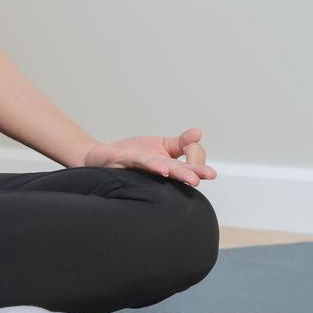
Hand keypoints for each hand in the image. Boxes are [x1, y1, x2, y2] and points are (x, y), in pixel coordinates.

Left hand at [79, 127, 216, 185]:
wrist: (101, 157)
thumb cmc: (133, 155)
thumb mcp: (161, 146)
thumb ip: (180, 142)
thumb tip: (199, 133)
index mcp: (171, 165)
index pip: (193, 156)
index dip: (195, 152)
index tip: (194, 144)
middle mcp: (161, 170)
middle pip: (182, 170)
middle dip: (196, 172)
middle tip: (210, 174)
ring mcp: (144, 168)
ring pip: (167, 170)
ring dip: (180, 174)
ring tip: (193, 179)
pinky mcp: (127, 162)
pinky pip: (143, 163)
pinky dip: (154, 165)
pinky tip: (162, 169)